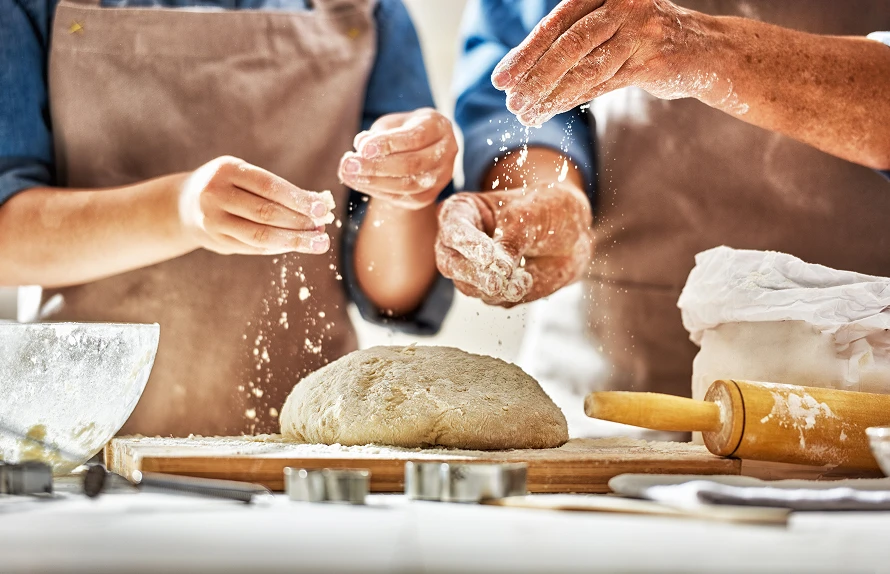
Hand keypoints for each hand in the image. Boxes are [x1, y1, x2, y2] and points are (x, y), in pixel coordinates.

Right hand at [178, 156, 334, 254]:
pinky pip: (253, 248)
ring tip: (317, 242)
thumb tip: (319, 204)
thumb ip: (276, 189)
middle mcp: (215, 195)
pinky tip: (295, 245)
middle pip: (265, 213)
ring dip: (293, 241)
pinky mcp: (216, 242)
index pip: (268, 186)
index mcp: (226, 171)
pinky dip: (278, 248)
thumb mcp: (244, 175)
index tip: (322, 208)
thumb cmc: (228, 185)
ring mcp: (213, 221)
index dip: (297, 199)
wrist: (183, 204)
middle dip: (299, 223)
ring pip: (260, 236)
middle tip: (322, 230)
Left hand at [338, 108, 457, 209]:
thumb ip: (378, 133)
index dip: (388, 143)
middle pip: (412, 164)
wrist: (422, 149)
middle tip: (349, 164)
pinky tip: (359, 183)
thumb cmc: (404, 130)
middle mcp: (447, 152)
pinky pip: (403, 198)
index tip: (362, 147)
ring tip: (348, 174)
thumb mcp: (392, 123)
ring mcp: (441, 177)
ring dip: (374, 181)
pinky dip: (378, 191)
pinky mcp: (429, 196)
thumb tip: (360, 145)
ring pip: (408, 185)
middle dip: (377, 166)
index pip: (415, 137)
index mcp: (439, 127)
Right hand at [435, 183, 593, 306]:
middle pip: (450, 263)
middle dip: (474, 274)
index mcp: (462, 211)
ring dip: (496, 288)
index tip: (488, 255)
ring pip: (469, 287)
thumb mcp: (531, 215)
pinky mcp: (489, 290)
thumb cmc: (547, 210)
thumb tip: (499, 270)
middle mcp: (459, 242)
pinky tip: (528, 279)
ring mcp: (472, 269)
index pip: (453, 229)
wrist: (573, 234)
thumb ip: (512, 240)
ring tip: (524, 279)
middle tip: (496, 282)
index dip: (467, 243)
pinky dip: (510, 294)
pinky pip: (493, 300)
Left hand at [491, 0, 735, 125]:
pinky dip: (573, 100)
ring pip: (584, 69)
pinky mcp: (653, 59)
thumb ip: (573, 38)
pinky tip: (552, 112)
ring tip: (526, 114)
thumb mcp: (609, 26)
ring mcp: (640, 30)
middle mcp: (623, 3)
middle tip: (510, 102)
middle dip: (533, 78)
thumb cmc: (645, 38)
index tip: (501, 79)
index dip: (525, 53)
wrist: (705, 50)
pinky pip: (604, 84)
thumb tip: (521, 71)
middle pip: (567, 45)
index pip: (555, 24)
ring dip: (550, 96)